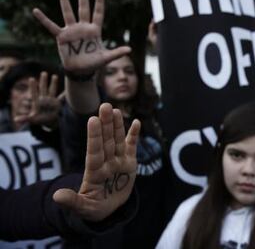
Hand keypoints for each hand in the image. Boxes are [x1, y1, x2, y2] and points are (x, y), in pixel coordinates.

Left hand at [14, 72, 62, 127]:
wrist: (47, 120)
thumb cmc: (39, 119)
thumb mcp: (31, 119)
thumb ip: (24, 118)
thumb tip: (15, 119)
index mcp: (37, 101)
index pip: (34, 92)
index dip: (33, 86)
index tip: (31, 79)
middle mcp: (44, 99)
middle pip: (43, 88)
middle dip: (43, 81)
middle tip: (43, 73)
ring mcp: (51, 100)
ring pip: (52, 90)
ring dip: (53, 83)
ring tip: (54, 76)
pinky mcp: (57, 103)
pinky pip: (61, 98)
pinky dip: (64, 94)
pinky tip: (67, 90)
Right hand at [33, 0, 130, 74]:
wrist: (80, 71)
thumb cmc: (94, 63)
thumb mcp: (106, 57)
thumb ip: (117, 52)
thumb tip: (130, 50)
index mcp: (95, 31)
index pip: (98, 14)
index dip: (99, 3)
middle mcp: (83, 28)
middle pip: (83, 8)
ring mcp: (72, 31)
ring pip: (68, 12)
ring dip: (64, 0)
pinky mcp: (62, 37)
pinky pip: (51, 26)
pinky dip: (43, 19)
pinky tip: (36, 11)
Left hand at [52, 103, 139, 220]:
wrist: (108, 208)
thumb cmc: (93, 207)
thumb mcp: (82, 208)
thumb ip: (72, 201)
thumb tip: (56, 196)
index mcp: (94, 172)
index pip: (94, 151)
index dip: (94, 136)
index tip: (92, 120)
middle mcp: (106, 162)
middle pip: (106, 141)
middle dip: (106, 123)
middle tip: (105, 105)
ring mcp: (118, 161)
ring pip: (117, 140)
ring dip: (117, 125)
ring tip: (115, 110)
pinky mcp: (129, 163)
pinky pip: (132, 146)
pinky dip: (134, 135)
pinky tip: (137, 122)